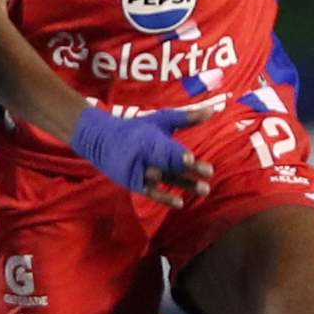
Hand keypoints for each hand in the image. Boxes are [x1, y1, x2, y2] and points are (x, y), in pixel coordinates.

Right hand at [68, 100, 219, 208]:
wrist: (101, 141)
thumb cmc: (137, 128)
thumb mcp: (160, 119)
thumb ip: (187, 117)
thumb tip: (212, 109)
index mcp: (149, 138)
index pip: (166, 148)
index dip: (178, 154)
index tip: (190, 158)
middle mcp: (143, 156)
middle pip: (168, 164)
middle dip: (187, 169)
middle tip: (210, 172)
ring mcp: (138, 171)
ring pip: (164, 179)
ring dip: (184, 185)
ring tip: (205, 190)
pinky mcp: (134, 183)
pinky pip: (152, 192)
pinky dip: (165, 198)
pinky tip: (180, 203)